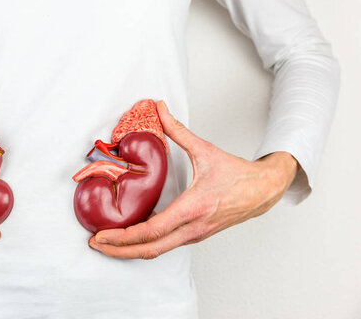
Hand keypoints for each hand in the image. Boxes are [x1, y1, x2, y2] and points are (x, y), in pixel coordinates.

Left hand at [88, 100, 297, 258]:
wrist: (265, 191)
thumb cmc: (238, 175)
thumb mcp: (205, 150)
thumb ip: (178, 130)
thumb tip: (159, 108)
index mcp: (193, 208)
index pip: (152, 231)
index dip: (123, 237)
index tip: (102, 236)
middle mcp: (193, 227)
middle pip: (150, 250)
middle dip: (119, 251)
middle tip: (95, 244)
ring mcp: (195, 235)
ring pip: (158, 251)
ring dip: (131, 250)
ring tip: (108, 243)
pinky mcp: (196, 235)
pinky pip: (166, 246)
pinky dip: (146, 245)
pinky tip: (132, 237)